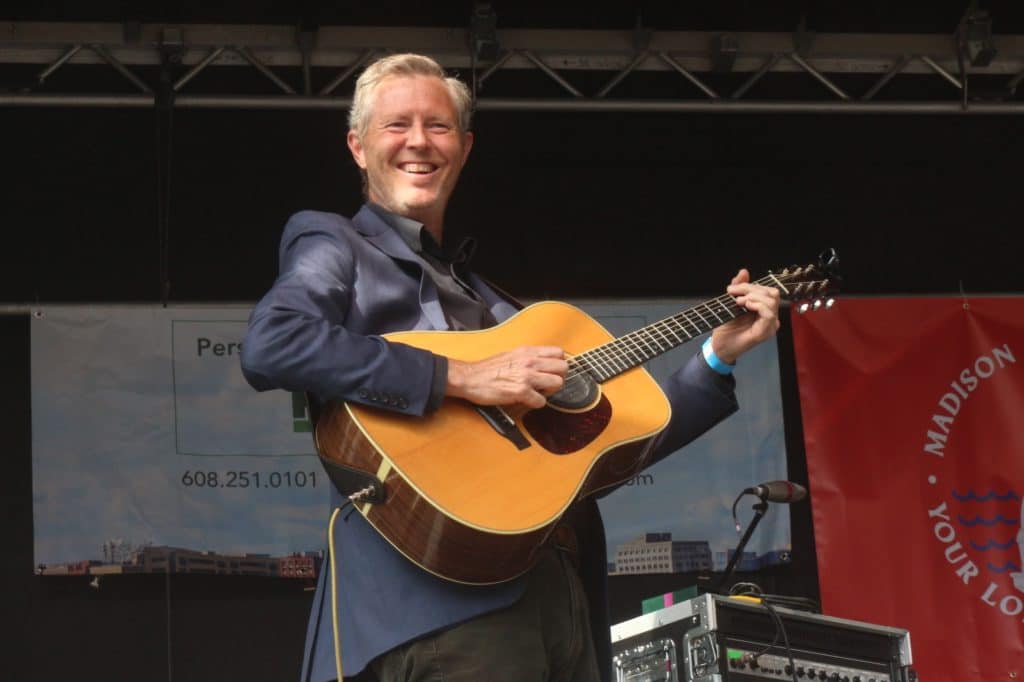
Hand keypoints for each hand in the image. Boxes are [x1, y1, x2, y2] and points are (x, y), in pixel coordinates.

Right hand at [446, 346, 567, 408]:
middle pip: (563, 368)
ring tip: (538, 393)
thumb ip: (528, 358)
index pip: (559, 353)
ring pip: (557, 383)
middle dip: (559, 378)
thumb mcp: (511, 355)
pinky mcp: (521, 391)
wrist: (470, 377)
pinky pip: (542, 401)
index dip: (558, 364)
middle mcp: (530, 361)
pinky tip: (527, 401)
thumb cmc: (487, 369)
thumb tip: (542, 364)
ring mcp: (526, 376)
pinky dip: (537, 403)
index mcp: (528, 351)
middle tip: (548, 384)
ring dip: (550, 391)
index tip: (552, 371)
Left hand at [711, 269, 780, 363]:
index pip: (768, 291)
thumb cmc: (726, 329)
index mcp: (765, 310)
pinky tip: (745, 306)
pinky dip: (757, 305)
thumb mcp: (731, 303)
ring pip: (772, 301)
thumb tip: (744, 272)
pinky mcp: (765, 332)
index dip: (751, 285)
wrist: (719, 348)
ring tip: (739, 302)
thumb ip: (740, 287)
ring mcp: (770, 326)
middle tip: (735, 294)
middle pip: (772, 293)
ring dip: (753, 296)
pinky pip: (769, 313)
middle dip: (751, 289)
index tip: (732, 288)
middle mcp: (771, 318)